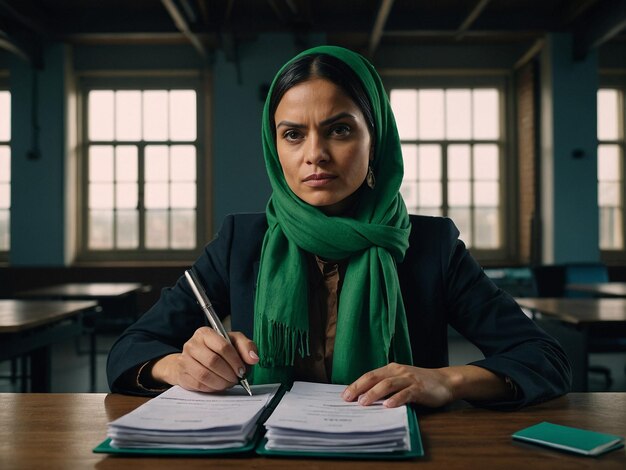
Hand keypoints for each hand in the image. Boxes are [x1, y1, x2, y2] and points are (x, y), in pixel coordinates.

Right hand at [152, 328, 258, 391]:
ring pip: (205, 375)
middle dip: (228, 373)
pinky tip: (218, 385)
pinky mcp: (182, 374)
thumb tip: (254, 358)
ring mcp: (185, 360)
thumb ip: (246, 346)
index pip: (223, 346)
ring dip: (221, 383)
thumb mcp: (234, 342)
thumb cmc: (216, 349)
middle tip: (236, 379)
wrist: (193, 359)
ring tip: (228, 383)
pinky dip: (212, 388)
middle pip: (213, 361)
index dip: (235, 360)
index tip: (242, 370)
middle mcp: (192, 344)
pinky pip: (198, 385)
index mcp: (205, 333)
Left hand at [342, 362, 456, 408]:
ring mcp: (409, 379)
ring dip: (374, 394)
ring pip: (387, 384)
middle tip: (348, 399)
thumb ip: (386, 387)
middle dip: (359, 388)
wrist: (445, 381)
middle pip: (374, 378)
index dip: (356, 384)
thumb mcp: (401, 381)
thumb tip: (366, 399)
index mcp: (391, 369)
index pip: (369, 375)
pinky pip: (405, 393)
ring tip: (363, 403)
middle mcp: (398, 371)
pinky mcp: (419, 388)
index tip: (344, 395)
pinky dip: (396, 399)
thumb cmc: (420, 383)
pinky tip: (388, 406)